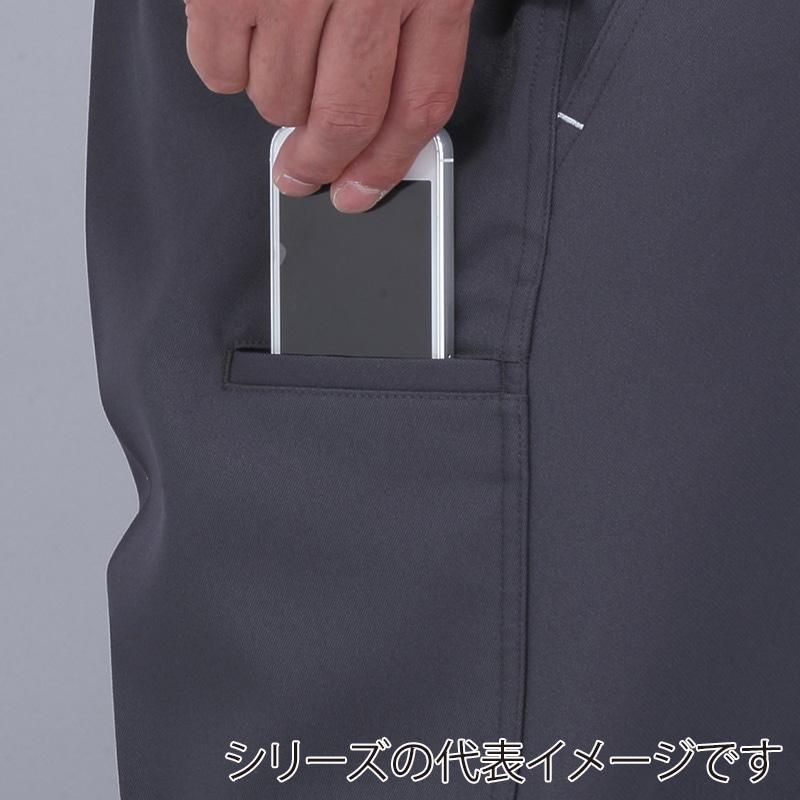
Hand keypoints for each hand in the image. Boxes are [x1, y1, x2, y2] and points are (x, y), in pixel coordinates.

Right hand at [185, 0, 473, 211]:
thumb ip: (409, 31)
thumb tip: (381, 129)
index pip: (417, 107)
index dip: (389, 165)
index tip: (361, 192)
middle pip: (346, 120)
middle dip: (322, 162)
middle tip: (303, 172)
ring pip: (280, 101)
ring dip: (279, 101)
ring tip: (281, 58)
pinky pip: (220, 72)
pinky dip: (227, 70)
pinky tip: (244, 36)